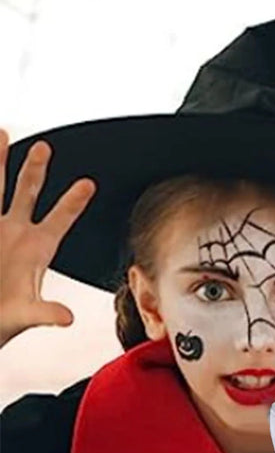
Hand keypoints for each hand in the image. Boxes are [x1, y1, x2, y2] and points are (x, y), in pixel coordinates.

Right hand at [0, 130, 95, 349]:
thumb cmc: (5, 317)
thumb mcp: (25, 313)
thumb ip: (45, 312)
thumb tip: (67, 319)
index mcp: (38, 249)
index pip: (60, 220)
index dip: (73, 202)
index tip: (89, 184)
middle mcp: (16, 232)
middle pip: (27, 192)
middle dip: (35, 169)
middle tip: (44, 146)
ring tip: (3, 133)